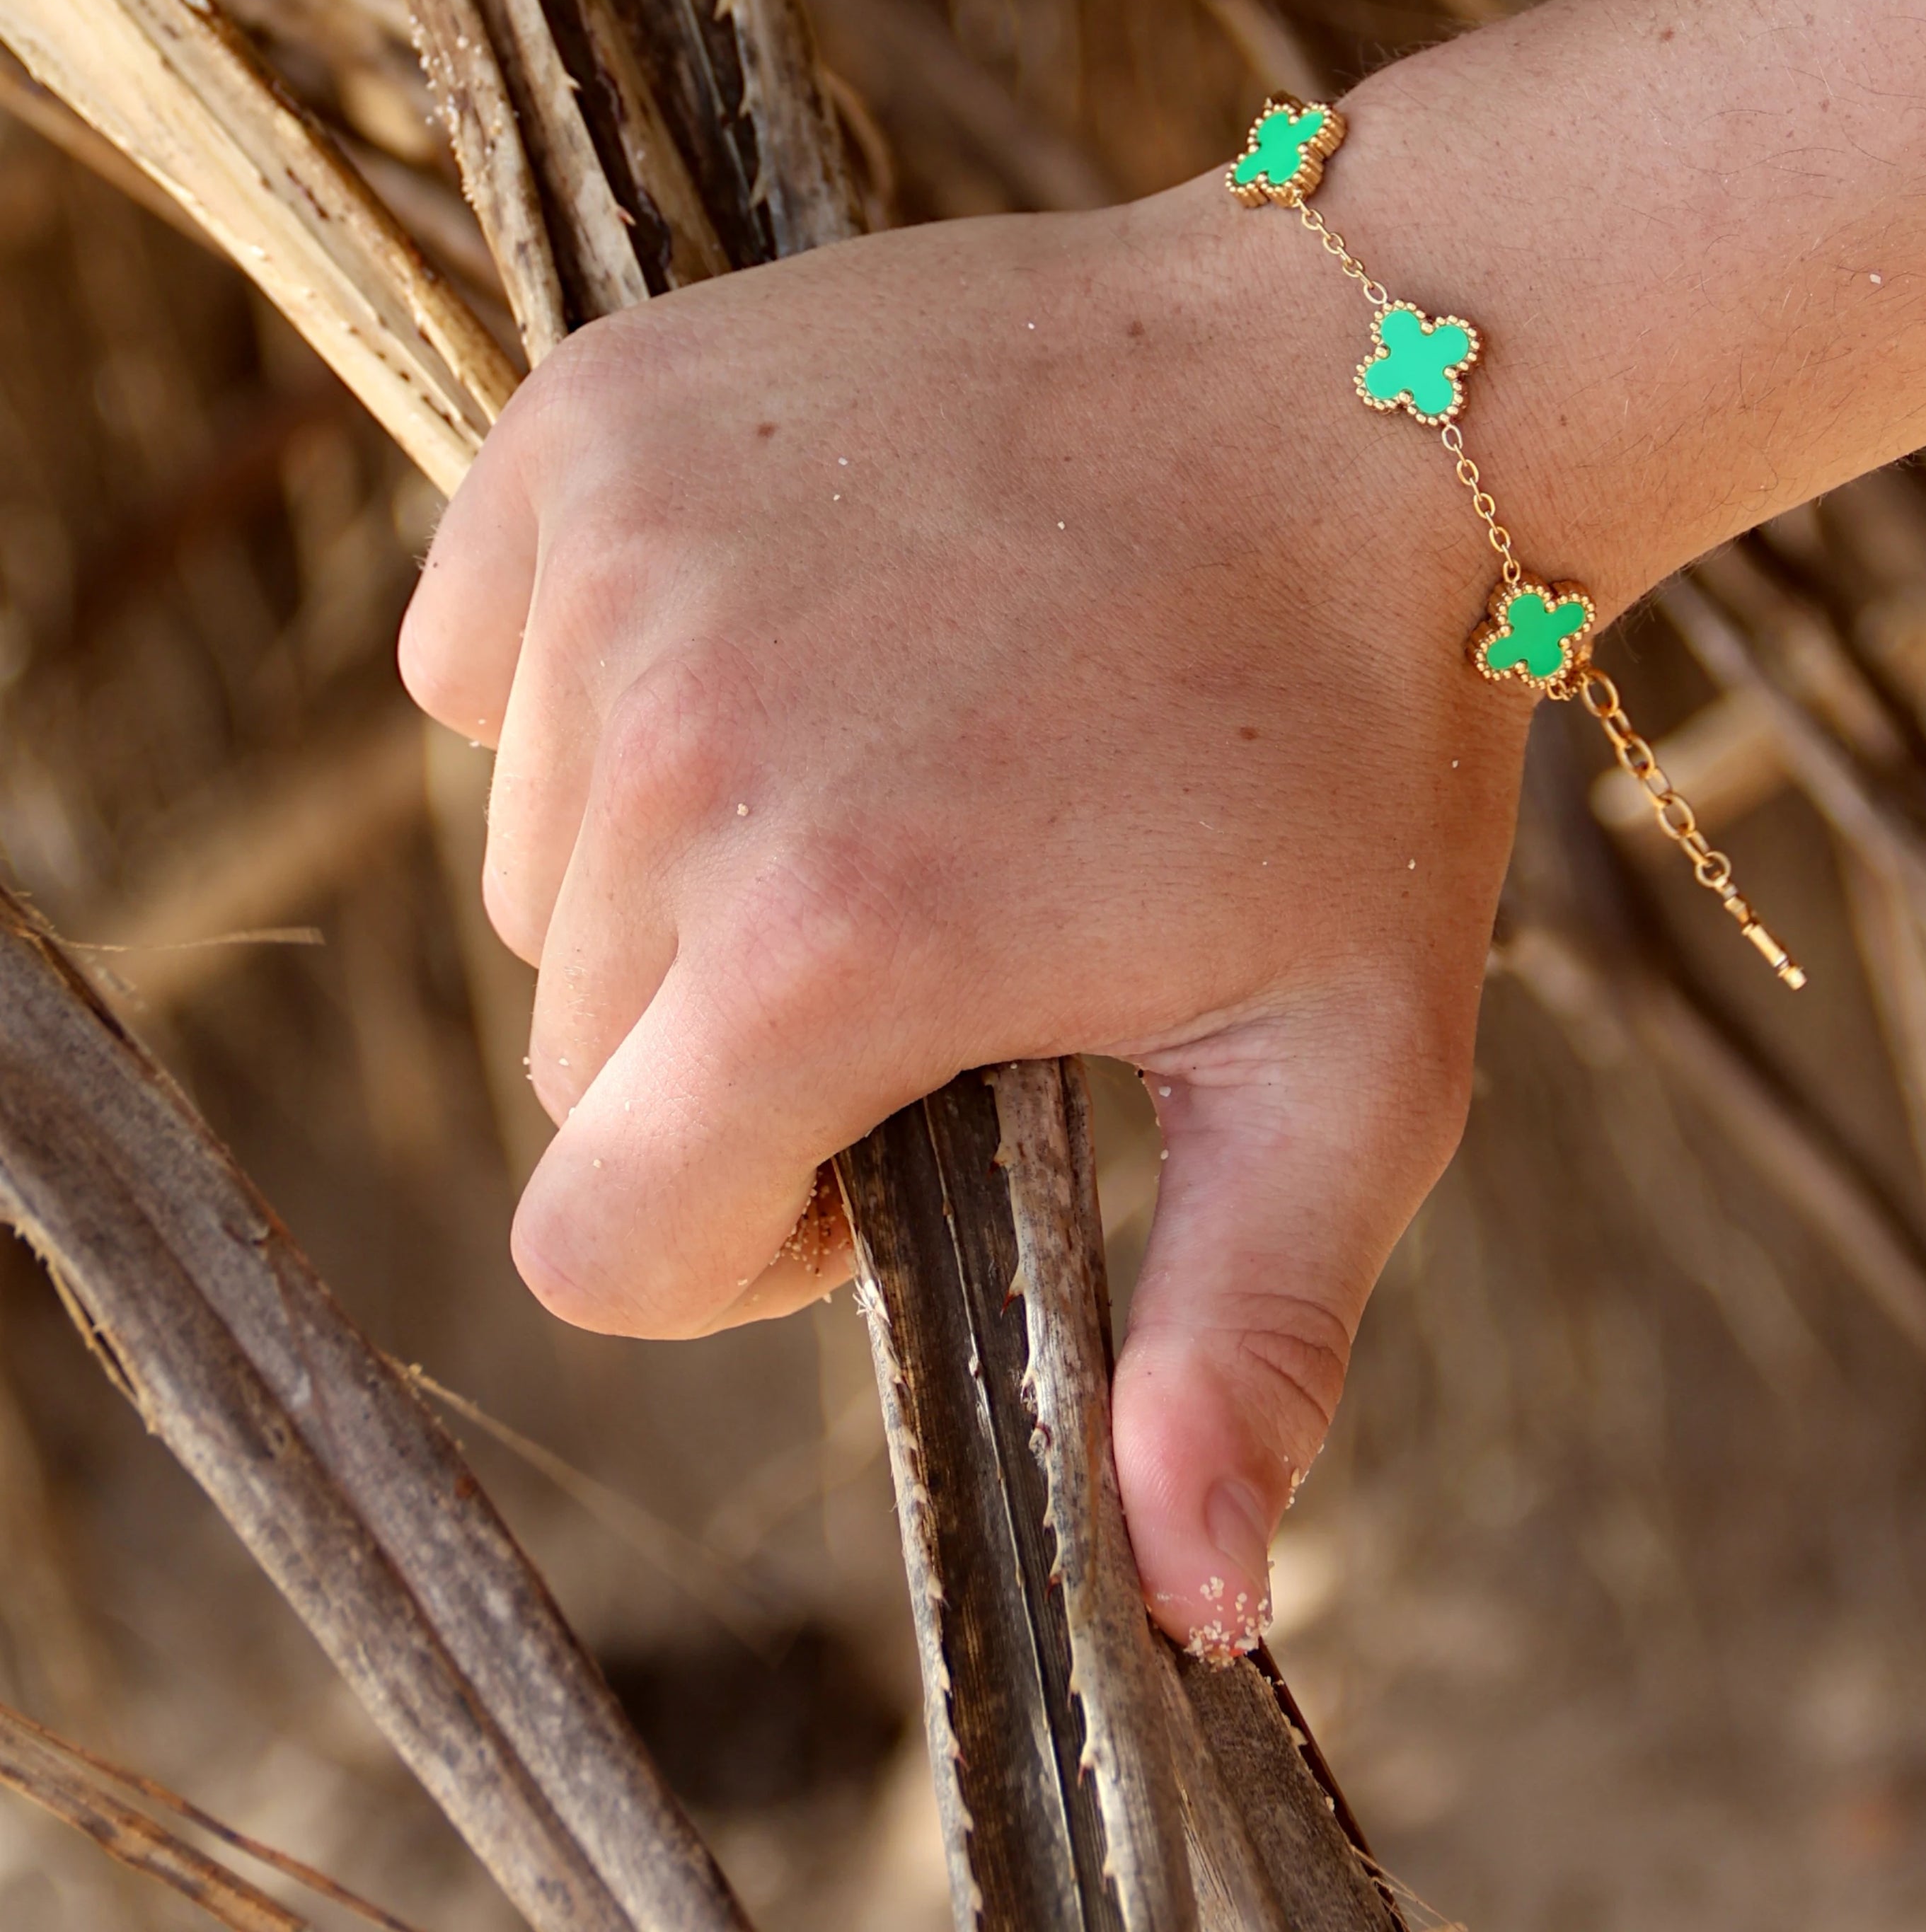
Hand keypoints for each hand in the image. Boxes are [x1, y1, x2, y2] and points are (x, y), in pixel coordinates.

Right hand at [398, 178, 1533, 1650]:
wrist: (1357, 390)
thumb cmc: (1367, 737)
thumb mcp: (1352, 1069)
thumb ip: (1243, 1345)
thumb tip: (1191, 1610)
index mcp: (833, 944)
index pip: (599, 1240)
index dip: (741, 1240)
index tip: (882, 1133)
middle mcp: (680, 751)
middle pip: (579, 1041)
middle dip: (733, 1037)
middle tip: (936, 913)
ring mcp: (623, 561)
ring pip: (538, 852)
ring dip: (678, 852)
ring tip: (893, 750)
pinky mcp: (595, 418)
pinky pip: (482, 649)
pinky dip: (592, 674)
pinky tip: (787, 628)